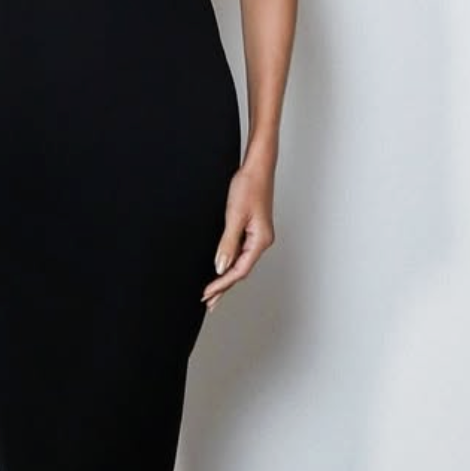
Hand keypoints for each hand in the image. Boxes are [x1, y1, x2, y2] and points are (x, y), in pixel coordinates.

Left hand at [201, 160, 275, 310]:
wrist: (257, 167)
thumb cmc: (249, 187)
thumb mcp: (234, 216)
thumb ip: (227, 244)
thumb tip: (220, 267)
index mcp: (261, 240)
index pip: (240, 270)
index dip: (222, 284)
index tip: (207, 294)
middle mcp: (262, 241)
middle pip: (241, 270)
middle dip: (224, 287)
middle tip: (209, 303)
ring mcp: (258, 235)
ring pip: (241, 262)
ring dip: (226, 276)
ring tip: (212, 291)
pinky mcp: (253, 228)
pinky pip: (240, 251)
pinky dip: (229, 261)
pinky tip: (220, 268)